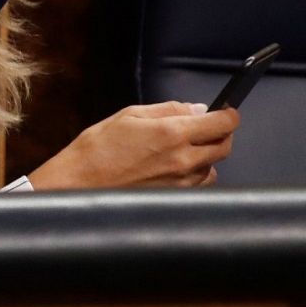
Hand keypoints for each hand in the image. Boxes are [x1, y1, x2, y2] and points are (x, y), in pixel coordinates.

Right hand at [28, 101, 239, 189]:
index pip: (223, 123)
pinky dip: (196, 173)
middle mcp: (183, 159)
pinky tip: (176, 167)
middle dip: (220, 134)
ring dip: (207, 155)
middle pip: (225, 145)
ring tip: (183, 149)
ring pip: (214, 166)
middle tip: (204, 128)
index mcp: (172, 133)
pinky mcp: (175, 197)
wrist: (78, 183)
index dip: (228, 114)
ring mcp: (181, 182)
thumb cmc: (96, 148)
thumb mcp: (129, 115)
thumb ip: (168, 110)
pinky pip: (200, 183)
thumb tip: (197, 109)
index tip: (224, 111)